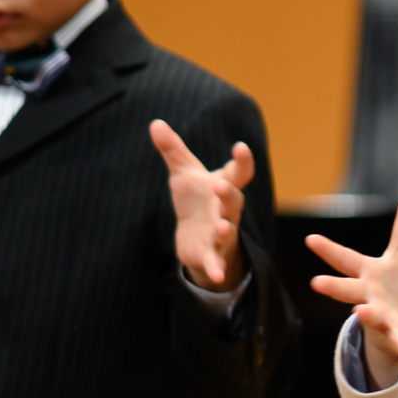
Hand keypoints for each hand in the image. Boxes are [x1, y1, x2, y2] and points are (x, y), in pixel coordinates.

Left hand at [151, 120, 252, 289]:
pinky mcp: (213, 253)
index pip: (238, 172)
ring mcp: (223, 232)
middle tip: (222, 185)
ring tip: (222, 226)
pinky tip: (216, 274)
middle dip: (230, 194)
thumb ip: (173, 150)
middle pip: (234, 200)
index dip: (242, 160)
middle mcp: (227, 208)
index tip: (240, 147)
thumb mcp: (184, 174)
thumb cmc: (196, 201)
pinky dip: (217, 267)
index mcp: (224, 185)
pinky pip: (217, 260)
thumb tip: (155, 123)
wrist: (196, 237)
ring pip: (228, 229)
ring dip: (226, 228)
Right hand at [306, 198, 397, 387]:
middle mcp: (367, 296)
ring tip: (361, 312)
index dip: (328, 249)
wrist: (396, 328)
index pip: (345, 259)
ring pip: (369, 316)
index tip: (310, 239)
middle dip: (332, 286)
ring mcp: (378, 317)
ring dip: (365, 314)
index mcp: (367, 274)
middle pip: (347, 290)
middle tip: (316, 282)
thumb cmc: (392, 289)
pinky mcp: (394, 335)